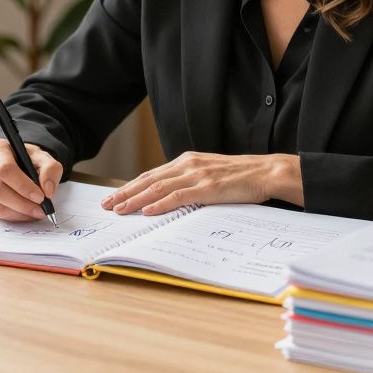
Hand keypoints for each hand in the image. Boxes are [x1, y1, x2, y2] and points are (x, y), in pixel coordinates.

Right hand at [0, 139, 63, 221]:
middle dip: (22, 203)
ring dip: (19, 212)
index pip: (5, 169)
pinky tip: (25, 212)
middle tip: (41, 209)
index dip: (23, 185)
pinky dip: (13, 216)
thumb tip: (47, 190)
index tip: (40, 196)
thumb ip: (50, 169)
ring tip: (35, 211)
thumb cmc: (28, 160)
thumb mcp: (43, 158)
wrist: (19, 165)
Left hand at [102, 152, 301, 215]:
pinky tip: (147, 211)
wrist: (266, 171)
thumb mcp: (209, 174)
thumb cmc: (240, 176)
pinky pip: (178, 196)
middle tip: (107, 205)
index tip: (114, 196)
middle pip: (149, 180)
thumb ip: (189, 181)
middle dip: (125, 193)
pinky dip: (160, 204)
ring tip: (119, 209)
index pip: (151, 174)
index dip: (130, 186)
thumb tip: (169, 196)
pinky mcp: (207, 187)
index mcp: (186, 161)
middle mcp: (187, 165)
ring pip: (158, 188)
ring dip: (136, 199)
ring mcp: (197, 175)